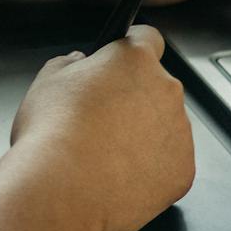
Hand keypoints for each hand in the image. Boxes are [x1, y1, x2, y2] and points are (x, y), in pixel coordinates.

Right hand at [9, 26, 193, 230]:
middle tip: (101, 121)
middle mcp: (167, 91)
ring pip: (165, 127)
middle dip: (134, 99)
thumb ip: (70, 63)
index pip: (148, 38)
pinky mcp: (182, 171)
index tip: (120, 65)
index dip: (130, 50)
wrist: (62, 192)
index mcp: (135, 61)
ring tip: (105, 155)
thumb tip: (79, 64)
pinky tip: (119, 177)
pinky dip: (150, 170)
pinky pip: (169, 165)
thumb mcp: (48, 80)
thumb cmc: (51, 135)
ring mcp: (180, 133)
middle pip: (156, 87)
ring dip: (144, 135)